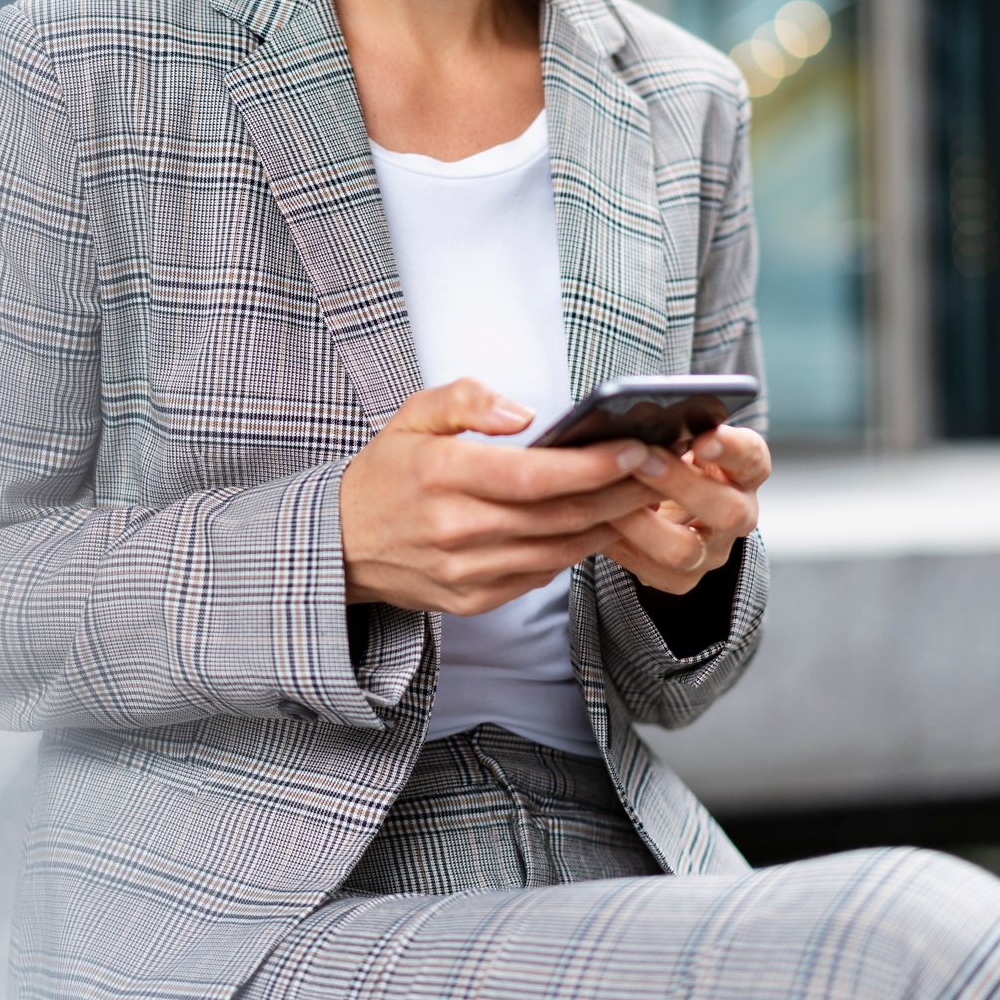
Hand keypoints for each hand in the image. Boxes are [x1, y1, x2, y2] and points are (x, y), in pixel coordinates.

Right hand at [340, 377, 660, 613]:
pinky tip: (596, 526)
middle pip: (559, 514)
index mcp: (442, 473)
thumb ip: (467, 400)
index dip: (592, 465)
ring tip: (641, 496)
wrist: (340, 544)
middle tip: (659, 470)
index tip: (633, 448)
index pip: (534, 474)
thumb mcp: (412, 416)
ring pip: (558, 548)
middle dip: (619, 492)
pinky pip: (540, 574)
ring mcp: (465, 570)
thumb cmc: (386, 473)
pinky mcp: (472, 599)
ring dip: (607, 523)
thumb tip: (525, 414)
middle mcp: (456, 527)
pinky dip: (574, 550)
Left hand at [600, 424, 770, 593]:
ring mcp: (712, 553)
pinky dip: (618, 545)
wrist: (665, 509)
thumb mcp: (677, 440)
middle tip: (642, 460)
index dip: (730, 449)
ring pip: (683, 550)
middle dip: (680, 485)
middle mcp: (738, 515)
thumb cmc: (670, 459)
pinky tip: (596, 523)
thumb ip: (668, 430)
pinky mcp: (681, 579)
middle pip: (726, 510)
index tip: (703, 437)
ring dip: (640, 522)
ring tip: (608, 498)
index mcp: (745, 472)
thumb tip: (636, 415)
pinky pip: (649, 570)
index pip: (751, 459)